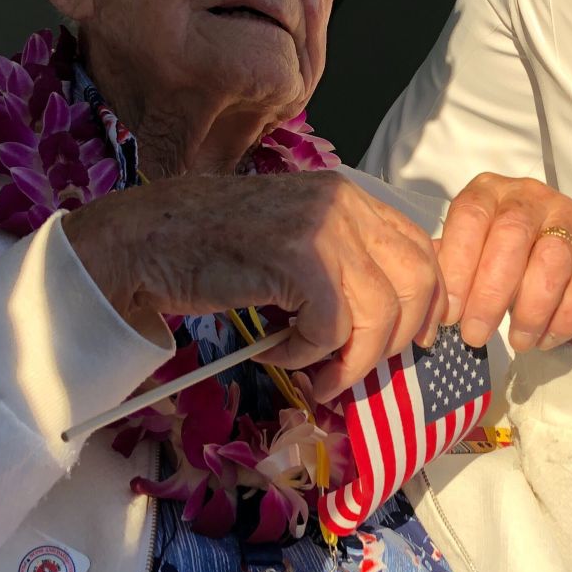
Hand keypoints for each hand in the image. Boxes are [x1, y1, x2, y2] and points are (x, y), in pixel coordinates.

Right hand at [62, 171, 445, 400]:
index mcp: (350, 197)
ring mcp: (324, 227)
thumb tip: (395, 322)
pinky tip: (275, 349)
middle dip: (395, 341)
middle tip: (354, 368)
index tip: (413, 341)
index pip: (423, 251)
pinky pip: (332, 329)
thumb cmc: (211, 250)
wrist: (142, 241)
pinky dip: (306, 354)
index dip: (428, 304)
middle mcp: (345, 204)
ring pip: (380, 315)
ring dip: (349, 360)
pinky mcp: (299, 258)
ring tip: (314, 374)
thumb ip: (344, 265)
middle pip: (417, 283)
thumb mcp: (294, 243)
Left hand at [436, 173, 571, 352]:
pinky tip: (548, 338)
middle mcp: (528, 193)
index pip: (470, 218)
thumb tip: (425, 304)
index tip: (449, 315)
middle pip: (511, 235)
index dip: (458, 267)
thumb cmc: (492, 263)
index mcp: (486, 191)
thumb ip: (444, 272)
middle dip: (491, 293)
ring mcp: (567, 211)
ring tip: (518, 342)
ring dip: (532, 309)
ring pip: (553, 258)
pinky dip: (567, 315)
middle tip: (476, 335)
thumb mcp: (463, 259)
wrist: (546, 267)